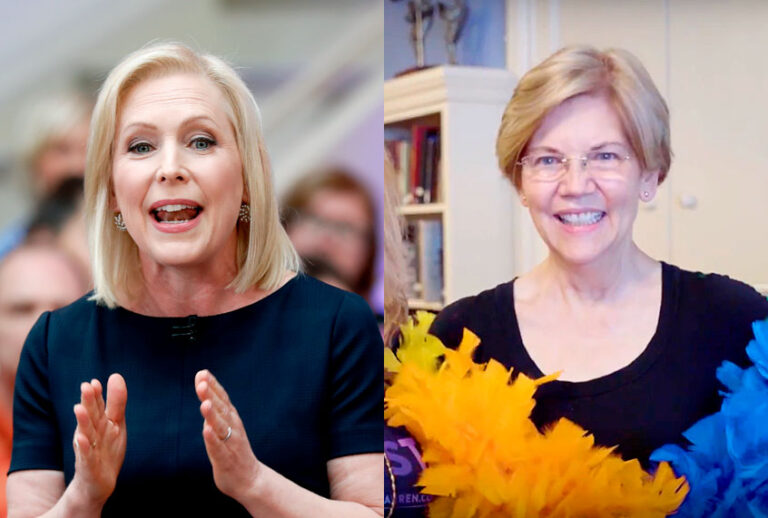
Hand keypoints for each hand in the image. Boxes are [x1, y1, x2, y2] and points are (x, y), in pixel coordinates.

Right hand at [70, 374, 127, 507]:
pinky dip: (84, 448)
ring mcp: (89, 450)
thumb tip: (115, 375)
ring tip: (79, 408)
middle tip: (85, 386)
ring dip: (83, 421)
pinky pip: (86, 456)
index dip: (96, 395)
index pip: (97, 406)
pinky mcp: (89, 466)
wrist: (97, 484)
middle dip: (88, 402)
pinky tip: (81, 439)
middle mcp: (91, 434)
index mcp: (98, 423)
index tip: (95, 382)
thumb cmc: (106, 450)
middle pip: (90, 416)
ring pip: (86, 433)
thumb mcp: (115, 424)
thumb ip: (116, 402)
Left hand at [195, 369, 259, 501]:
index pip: (222, 398)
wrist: (250, 480)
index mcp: (231, 419)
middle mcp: (233, 427)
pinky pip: (218, 448)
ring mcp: (230, 443)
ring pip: (220, 427)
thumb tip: (203, 385)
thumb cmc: (234, 451)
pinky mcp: (226, 459)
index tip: (202, 372)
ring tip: (205, 403)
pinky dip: (212, 439)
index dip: (212, 385)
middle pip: (220, 408)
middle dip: (211, 395)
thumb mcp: (224, 426)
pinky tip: (206, 430)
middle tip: (201, 382)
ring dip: (212, 414)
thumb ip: (214, 408)